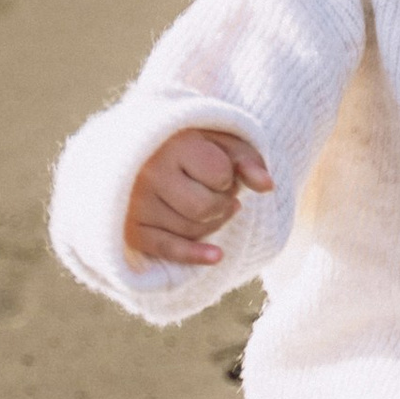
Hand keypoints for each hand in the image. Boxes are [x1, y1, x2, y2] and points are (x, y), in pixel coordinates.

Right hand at [124, 126, 274, 266]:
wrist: (140, 154)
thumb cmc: (189, 147)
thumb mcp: (220, 142)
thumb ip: (247, 160)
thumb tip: (267, 186)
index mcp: (172, 145)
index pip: (220, 176)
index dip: (228, 178)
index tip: (216, 170)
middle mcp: (149, 173)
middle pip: (206, 208)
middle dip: (221, 204)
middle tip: (214, 192)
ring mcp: (137, 204)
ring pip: (192, 230)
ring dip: (210, 223)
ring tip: (201, 202)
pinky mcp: (132, 229)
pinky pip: (168, 250)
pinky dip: (195, 255)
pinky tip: (217, 256)